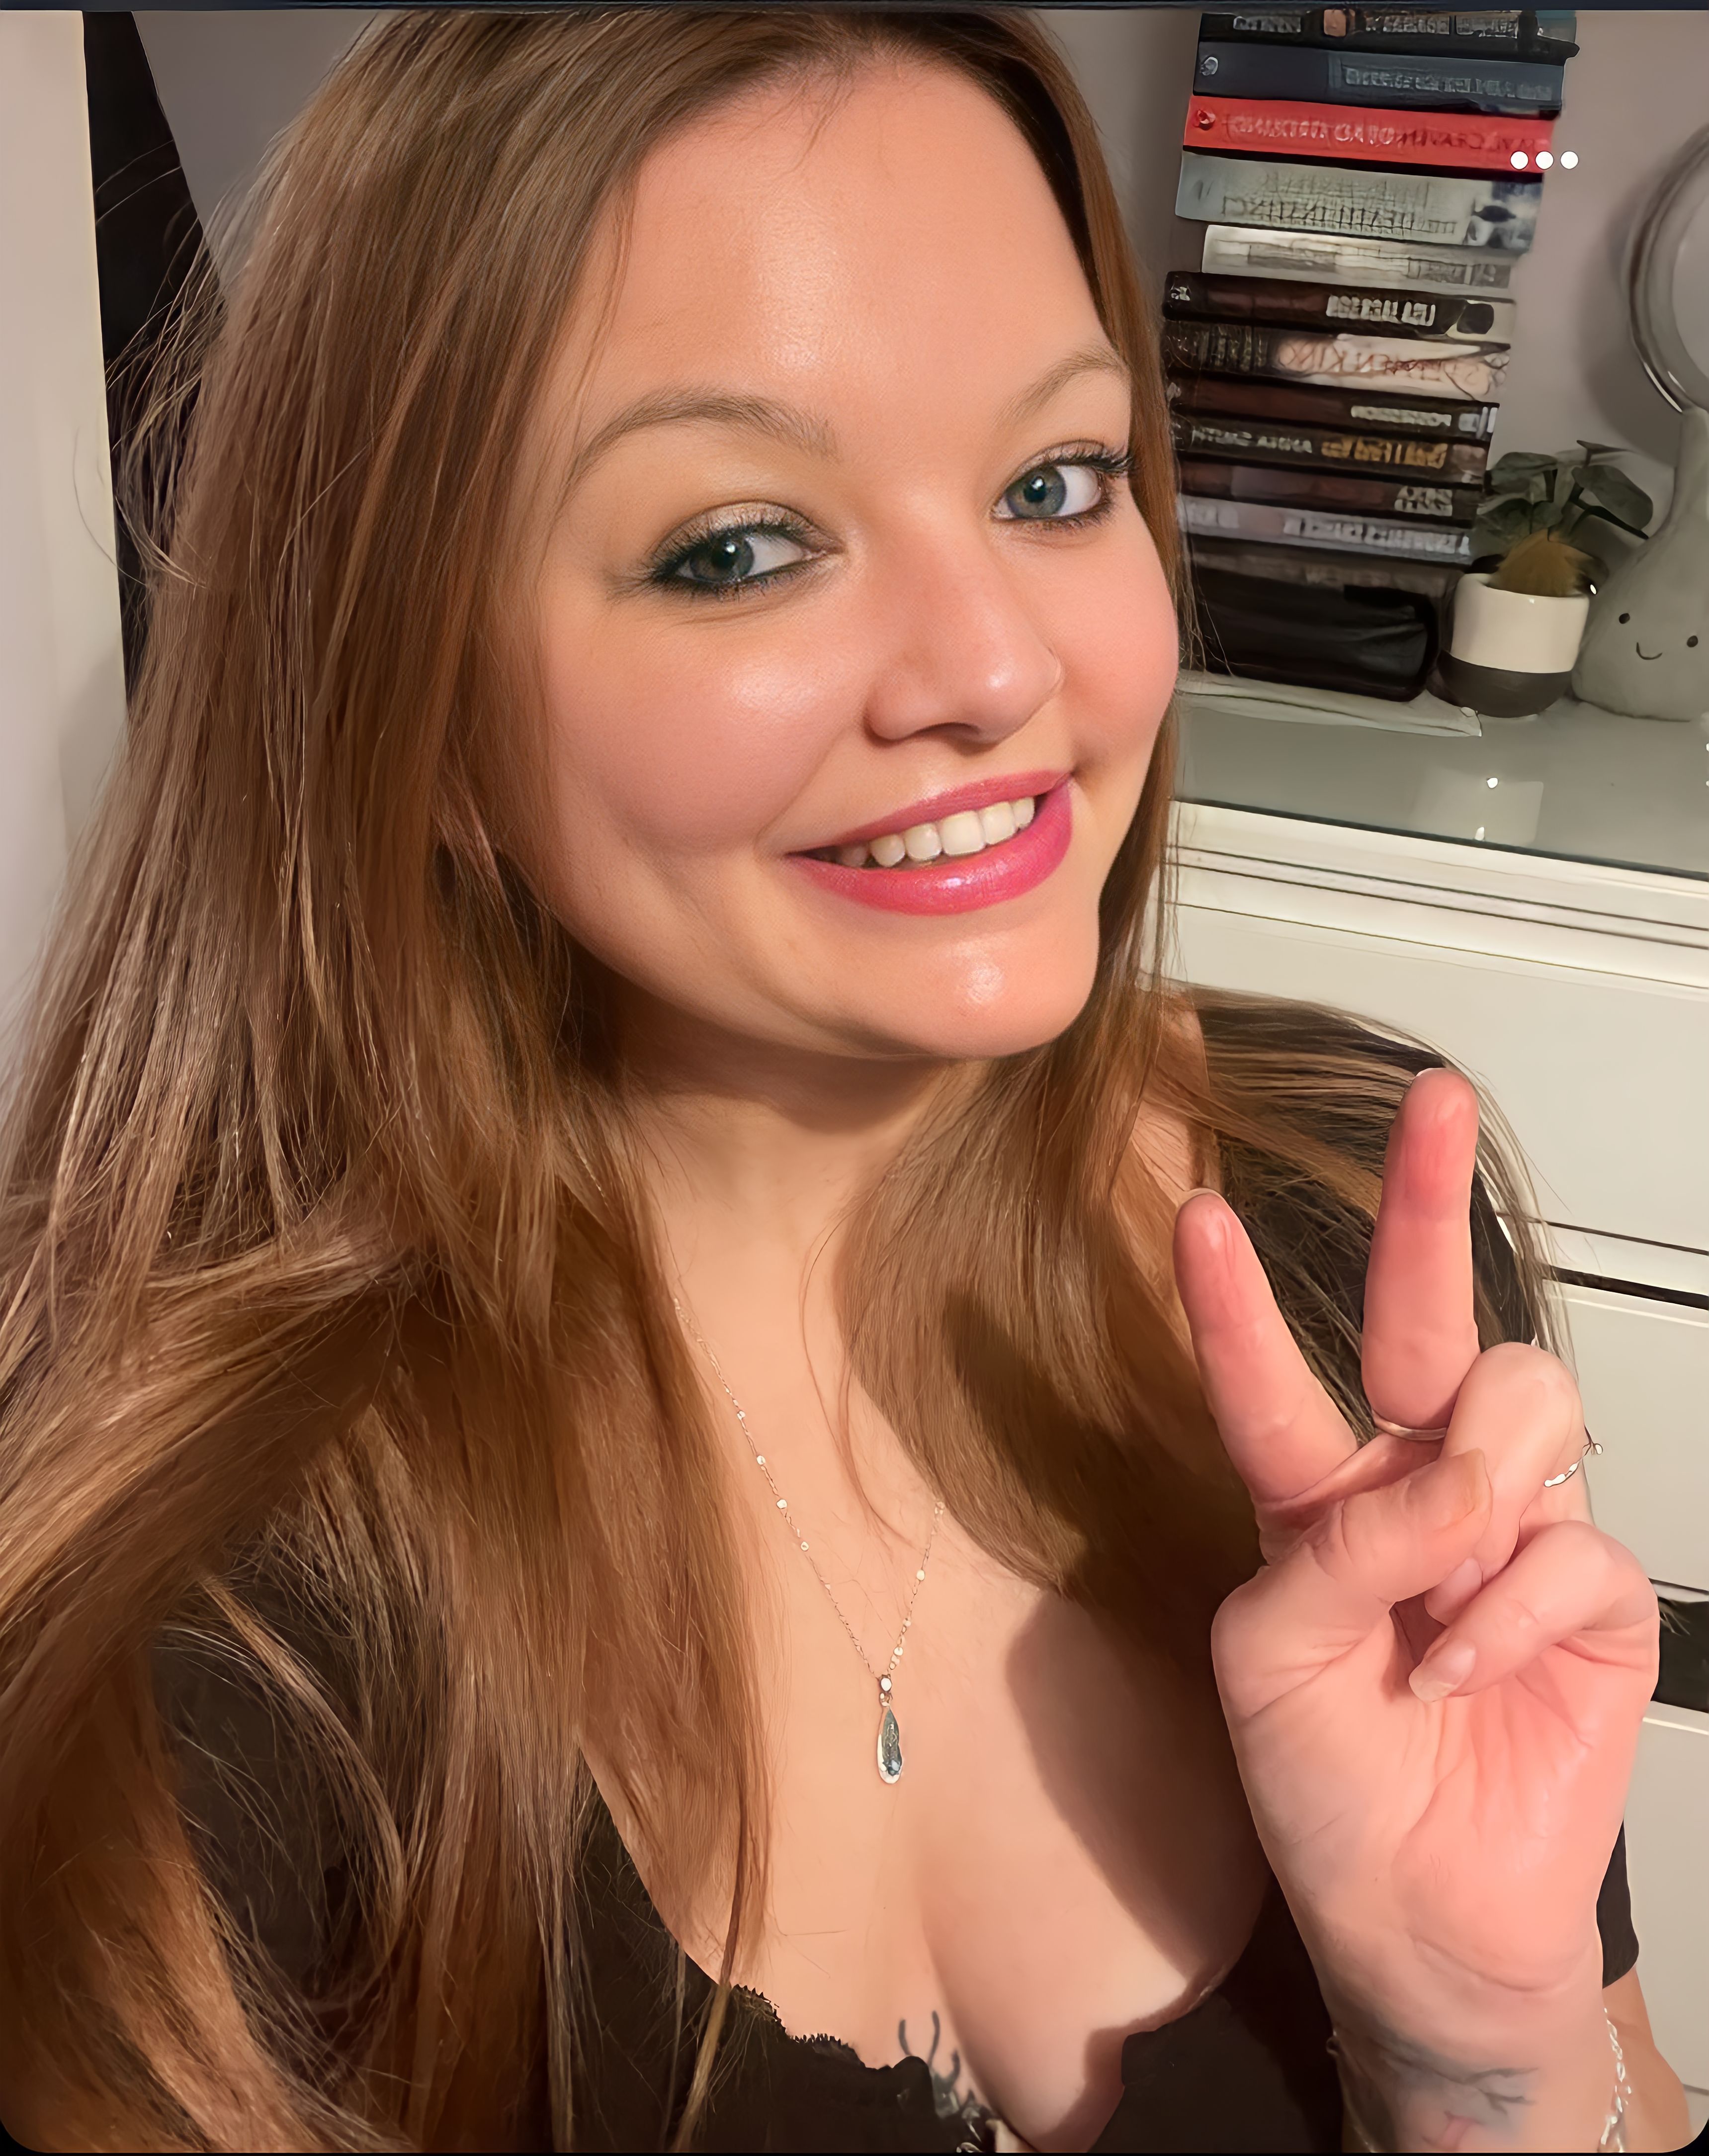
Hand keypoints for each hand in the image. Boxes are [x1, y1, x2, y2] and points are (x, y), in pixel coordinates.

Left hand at [1173, 1070, 1657, 2137]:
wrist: (1418, 1921)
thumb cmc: (1325, 1792)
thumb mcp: (1272, 1666)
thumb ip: (1337, 1553)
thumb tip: (1447, 1484)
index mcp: (1316, 1502)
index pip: (1278, 1376)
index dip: (1239, 1296)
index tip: (1197, 1209)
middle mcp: (1415, 1494)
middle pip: (1433, 1321)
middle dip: (1428, 1205)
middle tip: (1435, 1108)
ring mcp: (1509, 1534)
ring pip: (1522, 1398)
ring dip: (1475, 1478)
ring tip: (1440, 1575)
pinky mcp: (1591, 1598)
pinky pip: (1571, 1542)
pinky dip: (1508, 1611)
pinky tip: (1465, 1670)